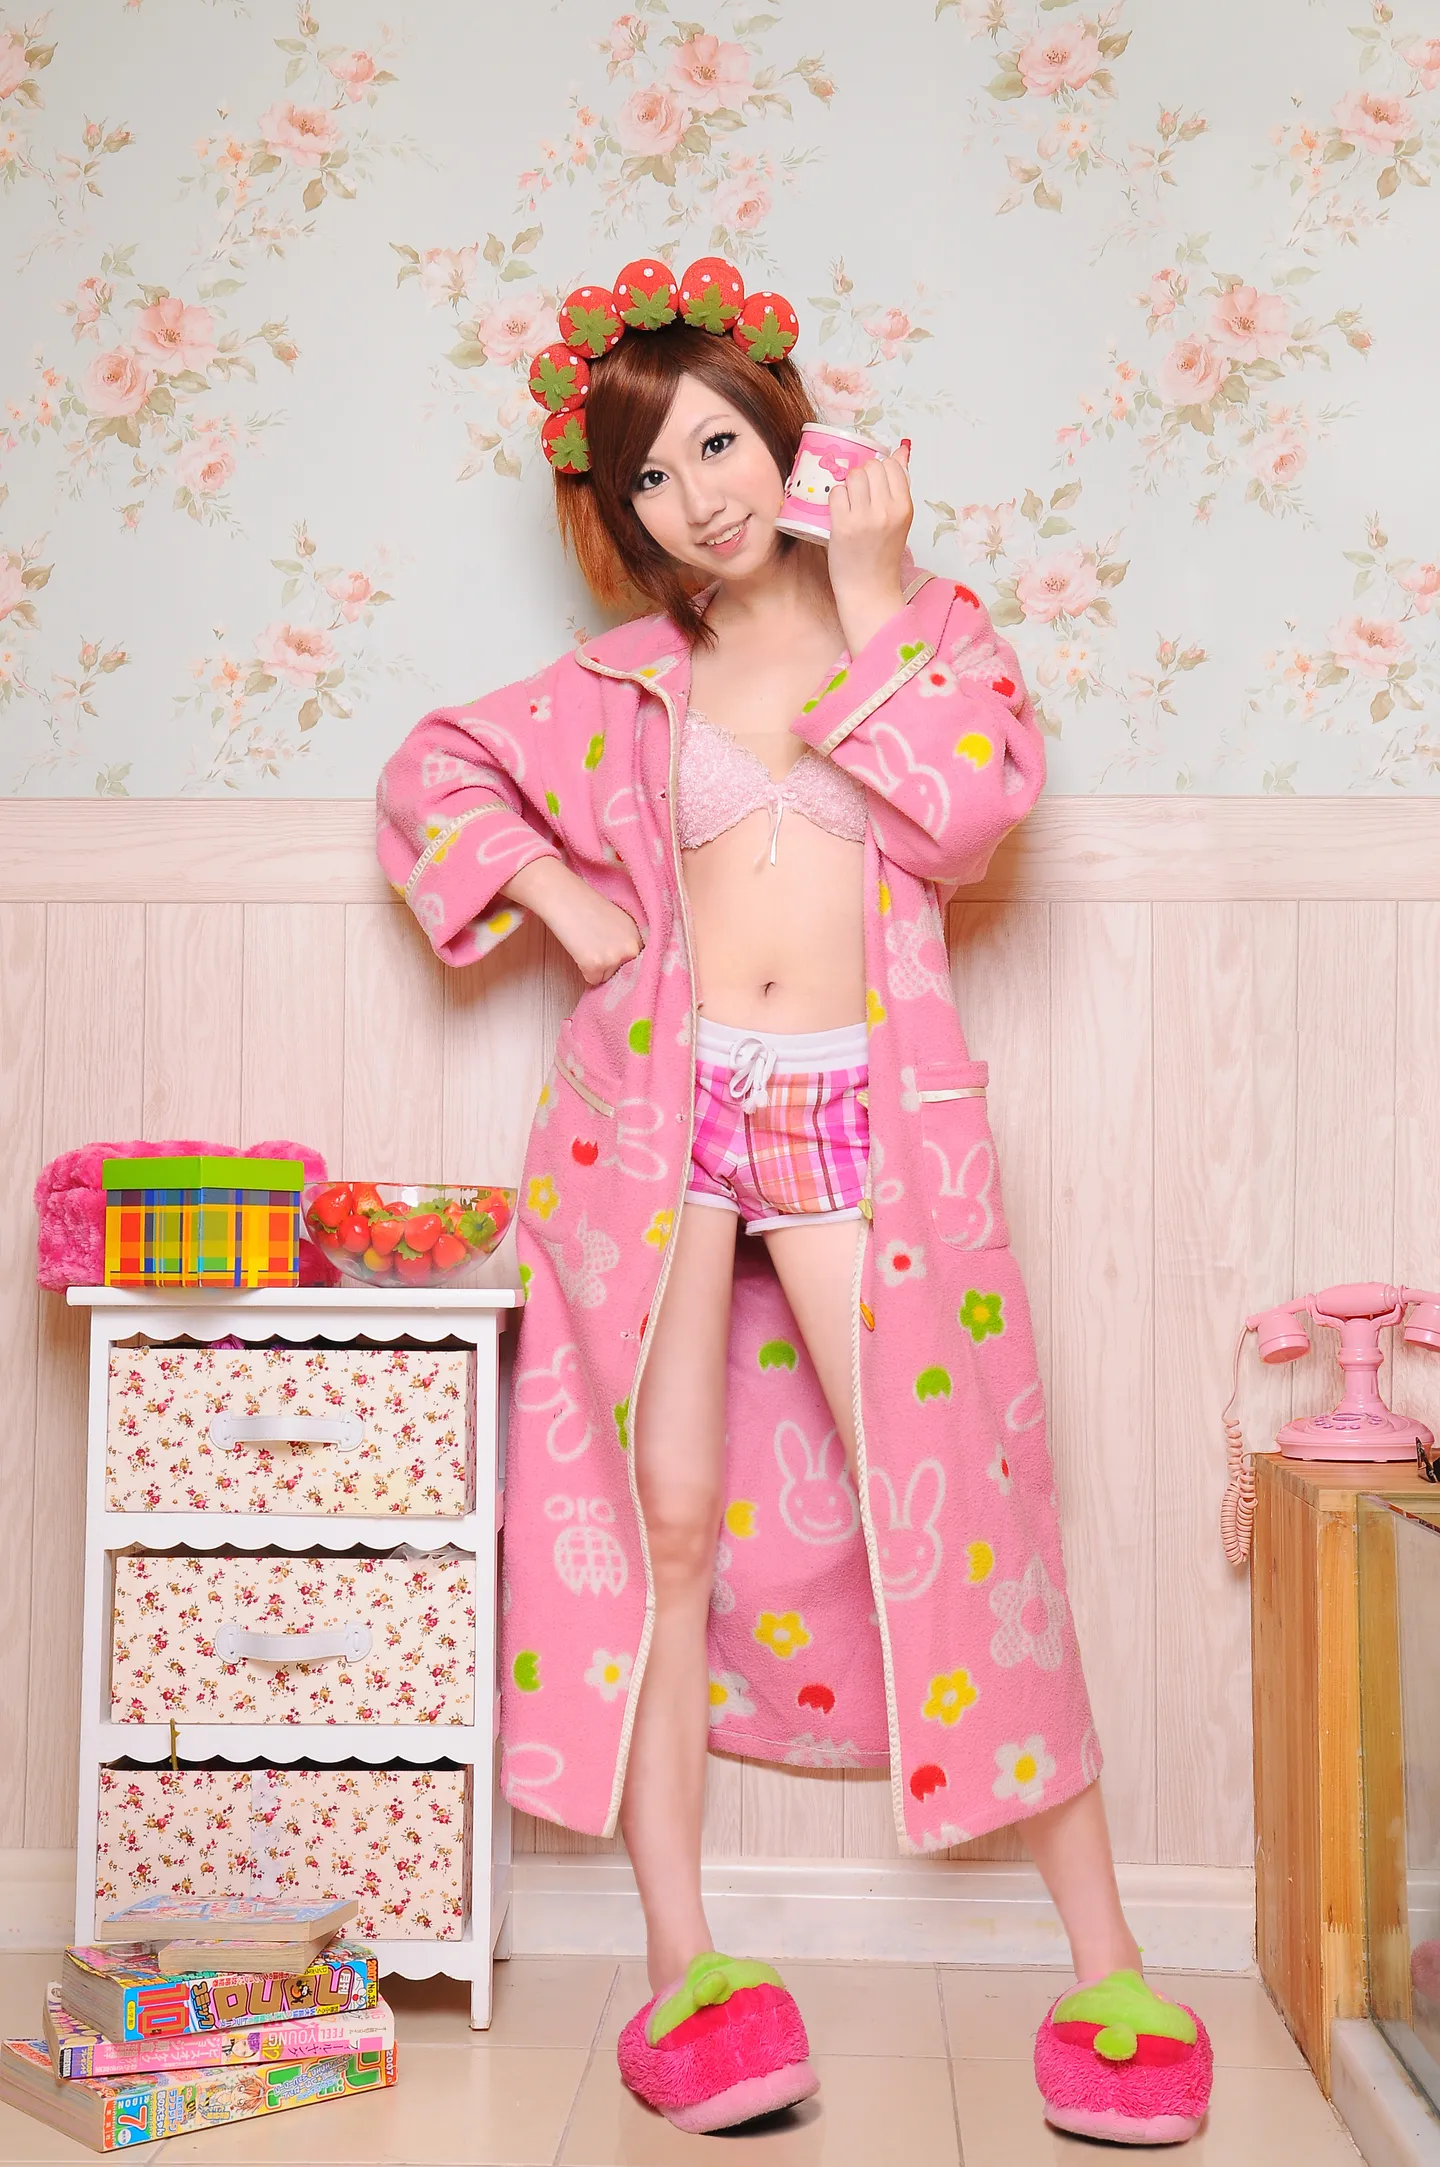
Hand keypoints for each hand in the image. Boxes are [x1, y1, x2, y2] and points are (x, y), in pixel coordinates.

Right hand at [503, 858, 642, 985]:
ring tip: (586, 942)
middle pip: (624, 972)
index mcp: (638, 935)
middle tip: (595, 944)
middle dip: (611, 964)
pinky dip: (584, 970)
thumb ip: (625, 940)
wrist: (564, 898)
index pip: (637, 961)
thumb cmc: (585, 904)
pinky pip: (592, 980)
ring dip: (596, 966)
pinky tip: (579, 949)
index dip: (622, 958)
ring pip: (607, 977)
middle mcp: (631, 948)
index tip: (611, 952)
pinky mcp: (595, 966)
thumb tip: (624, 962)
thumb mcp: (617, 920)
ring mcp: (614, 959)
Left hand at [826, 439, 911, 656]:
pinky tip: (840, 512)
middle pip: (870, 467)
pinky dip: (836, 499)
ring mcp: (864, 518)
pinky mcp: (842, 526)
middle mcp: (886, 510)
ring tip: (850, 504)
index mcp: (904, 507)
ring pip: (852, 476)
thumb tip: (901, 449)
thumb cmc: (883, 553)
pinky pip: (836, 493)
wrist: (869, 589)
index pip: (891, 465)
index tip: (874, 484)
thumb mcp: (899, 518)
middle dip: (863, 476)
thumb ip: (900, 485)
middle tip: (860, 496)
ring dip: (848, 485)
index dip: (880, 470)